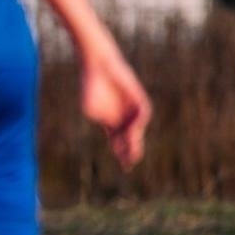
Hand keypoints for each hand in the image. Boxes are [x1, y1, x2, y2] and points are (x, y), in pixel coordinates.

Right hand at [80, 45, 149, 170]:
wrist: (98, 67)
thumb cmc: (91, 88)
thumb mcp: (91, 109)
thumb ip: (103, 120)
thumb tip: (112, 128)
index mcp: (111, 123)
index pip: (118, 143)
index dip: (121, 154)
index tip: (125, 167)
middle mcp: (124, 119)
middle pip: (130, 139)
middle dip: (130, 152)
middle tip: (130, 164)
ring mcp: (133, 110)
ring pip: (137, 129)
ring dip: (134, 141)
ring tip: (133, 153)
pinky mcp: (139, 99)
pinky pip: (143, 114)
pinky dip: (138, 124)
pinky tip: (133, 132)